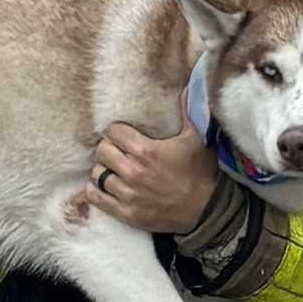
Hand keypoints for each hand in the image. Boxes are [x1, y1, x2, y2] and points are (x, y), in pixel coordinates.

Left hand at [90, 120, 221, 233]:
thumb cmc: (200, 173)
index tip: (123, 135)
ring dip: (103, 169)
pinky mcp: (126, 213)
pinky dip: (96, 190)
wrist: (206, 210)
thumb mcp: (195, 139)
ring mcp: (128, 194)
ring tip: (113, 168)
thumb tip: (186, 87)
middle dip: (108, 148)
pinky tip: (104, 186)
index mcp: (146, 151)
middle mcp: (133, 172)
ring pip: (97, 174)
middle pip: (102, 151)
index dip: (117, 131)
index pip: (113, 132)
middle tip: (117, 151)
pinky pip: (96, 198)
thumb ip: (187, 112)